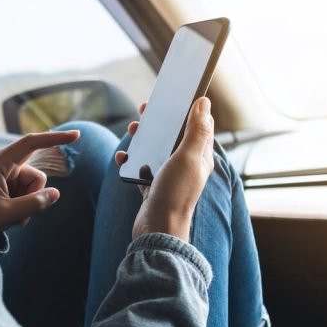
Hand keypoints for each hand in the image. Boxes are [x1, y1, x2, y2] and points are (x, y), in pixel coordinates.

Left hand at [0, 130, 79, 237]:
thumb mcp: (7, 214)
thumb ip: (33, 204)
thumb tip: (56, 194)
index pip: (31, 143)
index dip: (54, 139)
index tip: (76, 135)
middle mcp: (4, 164)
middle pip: (36, 175)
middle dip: (33, 196)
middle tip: (17, 215)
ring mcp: (7, 174)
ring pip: (35, 186)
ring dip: (28, 204)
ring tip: (12, 217)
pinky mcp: (9, 184)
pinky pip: (29, 192)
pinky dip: (25, 205)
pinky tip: (12, 215)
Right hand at [116, 97, 214, 241]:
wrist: (157, 230)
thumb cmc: (175, 194)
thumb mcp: (187, 157)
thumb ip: (196, 130)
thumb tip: (204, 103)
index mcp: (199, 158)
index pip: (198, 127)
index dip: (187, 110)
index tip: (174, 97)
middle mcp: (185, 166)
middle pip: (173, 137)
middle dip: (160, 122)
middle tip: (145, 111)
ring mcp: (168, 178)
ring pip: (155, 150)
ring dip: (143, 139)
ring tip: (132, 132)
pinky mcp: (152, 188)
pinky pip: (140, 169)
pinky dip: (130, 161)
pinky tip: (122, 158)